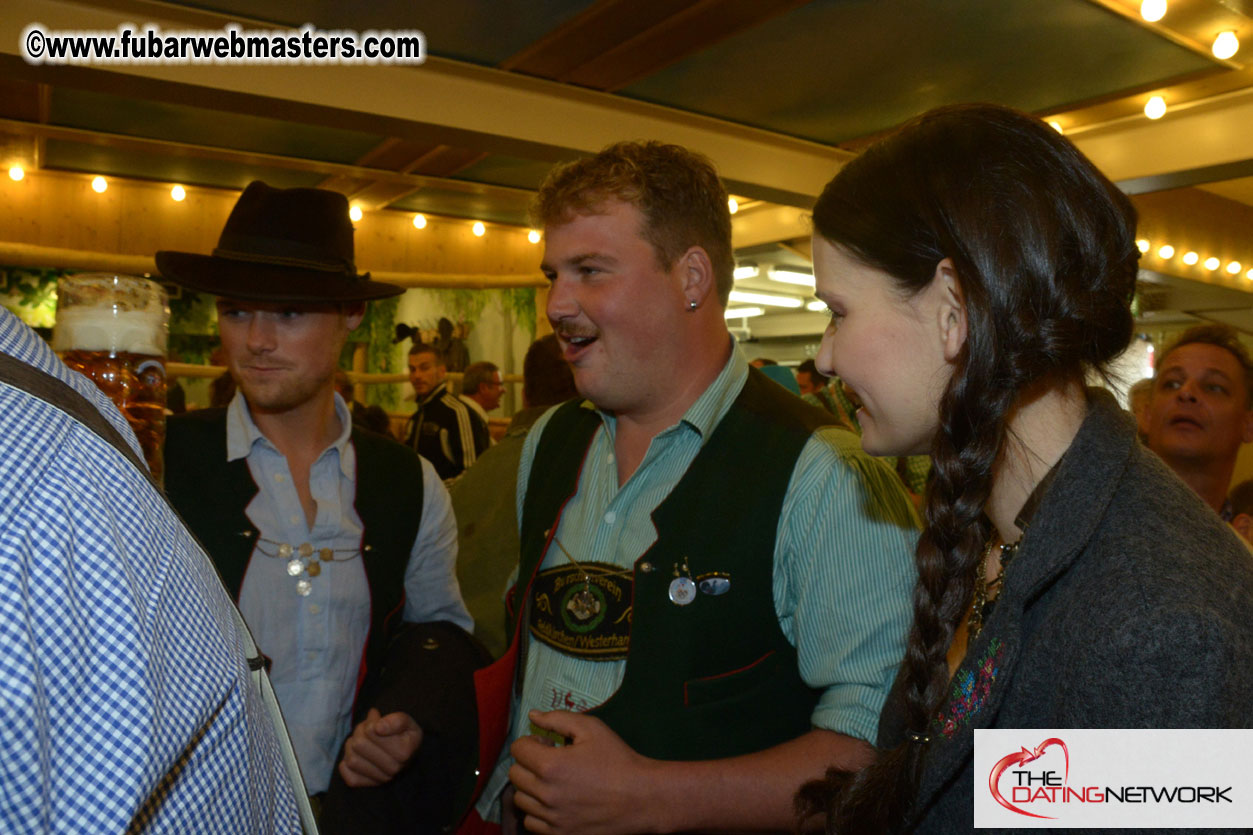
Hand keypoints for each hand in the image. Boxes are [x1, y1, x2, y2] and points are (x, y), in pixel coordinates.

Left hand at [337, 708, 422, 786]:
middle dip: (359, 731)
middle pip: (359, 744)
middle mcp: (393, 769)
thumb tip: (378, 727)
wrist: (406, 751)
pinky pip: (347, 774)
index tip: (377, 720)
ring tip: (361, 739)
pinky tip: (356, 755)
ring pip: (351, 759)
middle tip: (367, 728)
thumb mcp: (407, 721)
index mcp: (403, 752)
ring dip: (351, 745)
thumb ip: (397, 720)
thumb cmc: (404, 734)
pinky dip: (345, 763)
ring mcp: (380, 779)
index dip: (371, 722)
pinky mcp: (367, 785)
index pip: (371, 731)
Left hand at [509, 710, 656, 834]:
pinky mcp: (559, 834)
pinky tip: (556, 801)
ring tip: (554, 782)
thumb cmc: (618, 759)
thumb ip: (558, 719)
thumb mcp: (592, 729)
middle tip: (552, 760)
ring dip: (531, 787)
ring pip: (521, 799)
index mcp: (551, 765)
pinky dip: (538, 811)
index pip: (518, 750)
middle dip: (529, 763)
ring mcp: (551, 818)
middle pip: (515, 774)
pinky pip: (531, 822)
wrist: (641, 798)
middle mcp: (546, 794)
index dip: (532, 741)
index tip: (549, 743)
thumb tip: (532, 716)